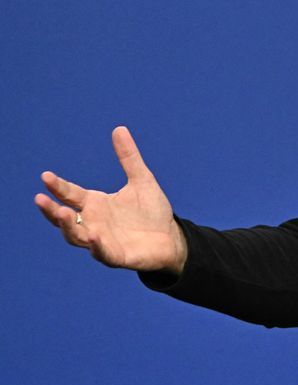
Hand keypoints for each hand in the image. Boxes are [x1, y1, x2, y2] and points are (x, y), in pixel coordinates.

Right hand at [34, 126, 187, 273]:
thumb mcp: (141, 179)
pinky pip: (102, 253)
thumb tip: (119, 128)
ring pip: (77, 237)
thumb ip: (129, 157)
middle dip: (52, 210)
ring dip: (69, 227)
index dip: (58, 187)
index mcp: (95, 204)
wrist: (170, 237)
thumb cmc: (151, 211)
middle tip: (40, 199)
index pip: (71, 194)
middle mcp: (93, 223)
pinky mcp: (116, 256)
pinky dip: (97, 246)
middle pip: (65, 219)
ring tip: (65, 213)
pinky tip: (94, 237)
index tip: (46, 176)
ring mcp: (101, 241)